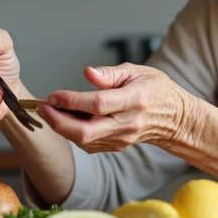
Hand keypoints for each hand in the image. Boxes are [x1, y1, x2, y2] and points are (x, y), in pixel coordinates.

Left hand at [39, 63, 195, 152]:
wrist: (174, 118)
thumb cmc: (155, 89)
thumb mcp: (136, 70)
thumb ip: (110, 73)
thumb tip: (87, 73)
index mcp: (135, 99)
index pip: (98, 104)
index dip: (72, 101)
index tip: (54, 95)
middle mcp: (128, 122)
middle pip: (87, 131)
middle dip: (59, 121)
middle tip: (43, 108)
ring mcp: (123, 138)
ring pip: (85, 140)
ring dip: (62, 127)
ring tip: (51, 111)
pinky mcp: (117, 146)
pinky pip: (89, 144)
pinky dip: (73, 133)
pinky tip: (65, 119)